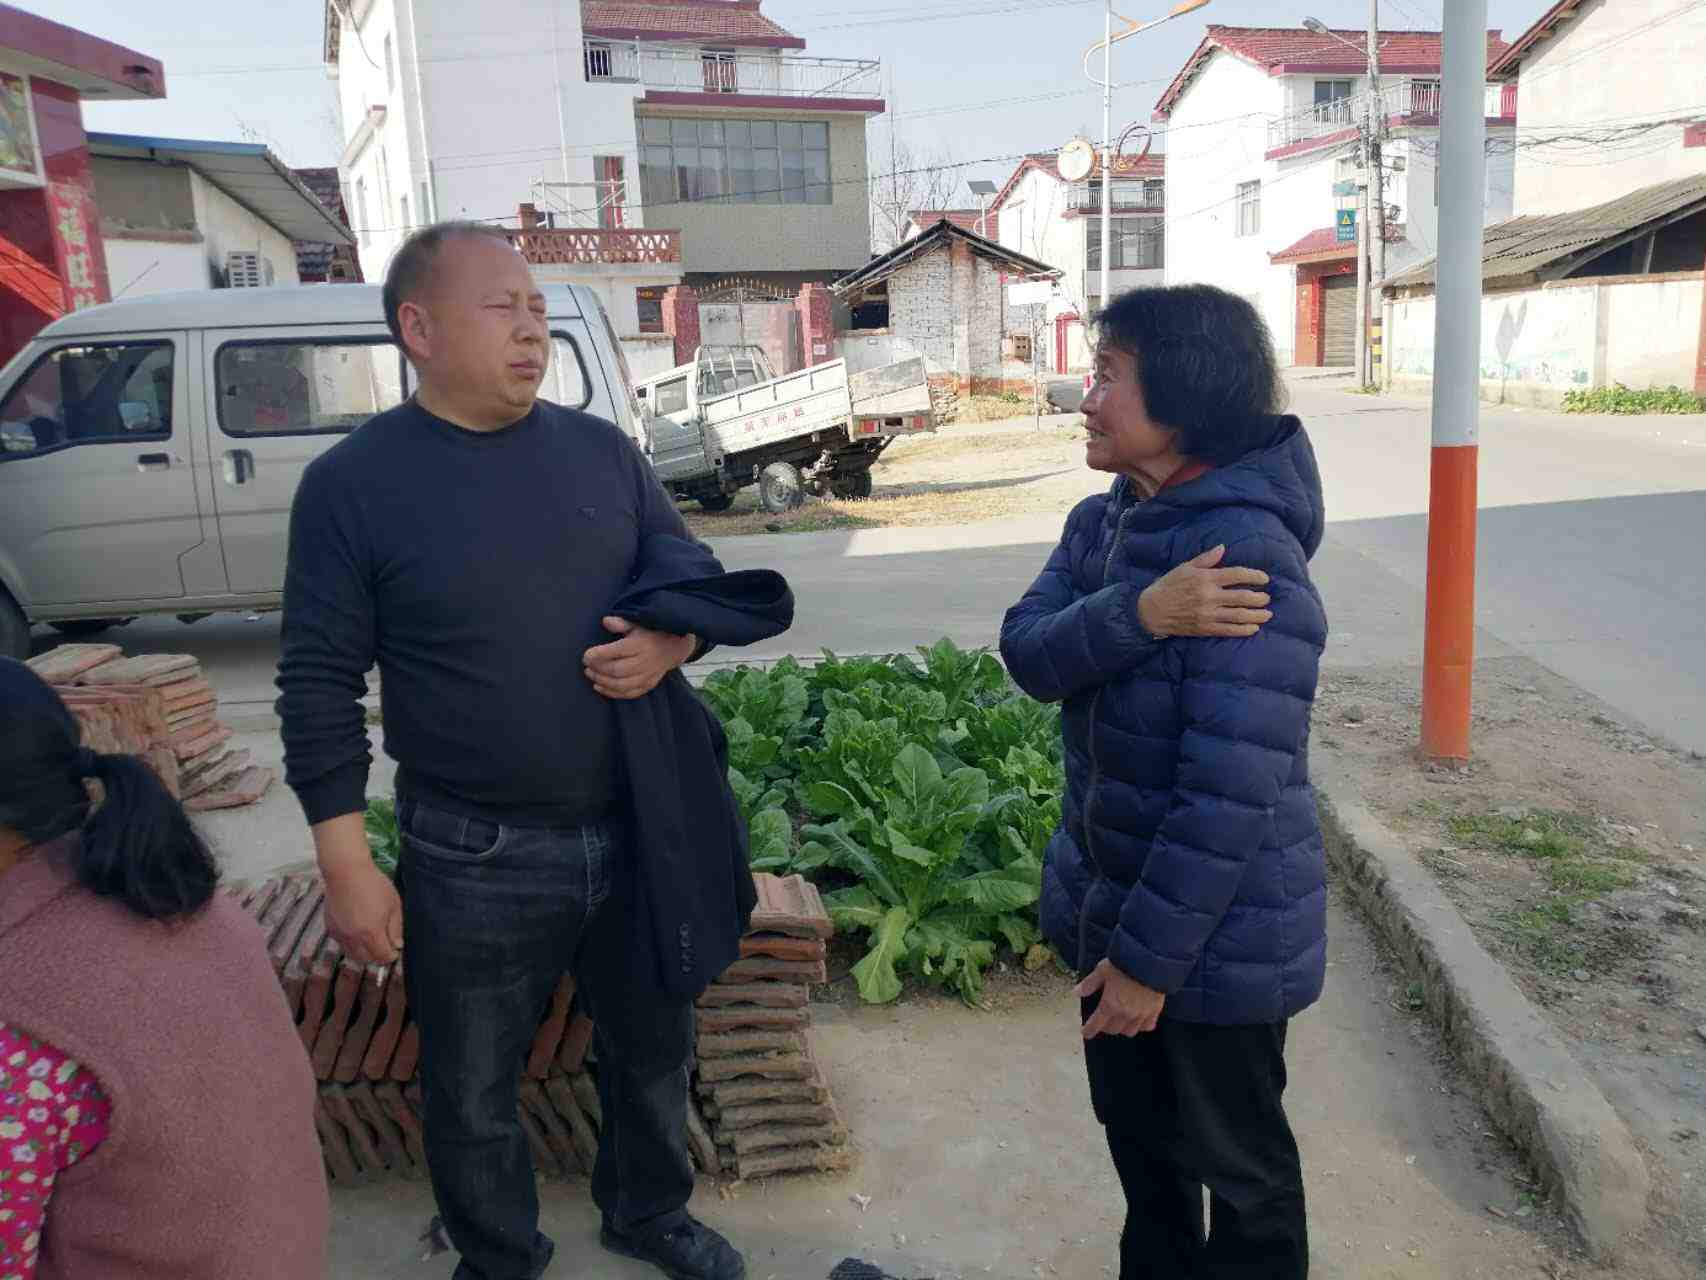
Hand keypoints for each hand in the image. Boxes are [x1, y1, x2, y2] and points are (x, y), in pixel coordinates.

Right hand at [321, 847, 402, 965]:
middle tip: (385, 946)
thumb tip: (397, 945)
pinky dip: (352, 944)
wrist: (346, 871)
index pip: (382, 957)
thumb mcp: (393, 904)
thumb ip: (396, 928)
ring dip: (364, 953)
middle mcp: (353, 938)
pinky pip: (343, 944)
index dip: (391, 956)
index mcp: (371, 932)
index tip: (395, 950)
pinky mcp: (331, 929)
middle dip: (378, 956)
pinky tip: (358, 931)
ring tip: (372, 940)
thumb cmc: (374, 884)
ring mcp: (340, 934)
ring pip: (352, 955)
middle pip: (366, 960)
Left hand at [583, 616, 696, 699]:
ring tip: (590, 675)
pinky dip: (613, 693)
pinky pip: (630, 693)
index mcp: (641, 644)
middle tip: (586, 666)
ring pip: (622, 684)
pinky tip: (600, 687)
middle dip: (599, 669)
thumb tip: (605, 621)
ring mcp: (648, 675)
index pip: (617, 651)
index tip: (586, 655)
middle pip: (618, 670)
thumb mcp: (637, 623)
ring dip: (603, 682)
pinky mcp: (648, 684)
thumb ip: (621, 623)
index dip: (599, 654)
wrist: (674, 647)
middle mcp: (645, 661)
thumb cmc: (650, 633)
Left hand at [1076, 959, 1164, 1038]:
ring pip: (1130, 1031)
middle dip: (1105, 1027)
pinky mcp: (1155, 1011)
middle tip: (1103, 1020)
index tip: (1085, 1032)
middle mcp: (1125, 1014)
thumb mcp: (1102, 970)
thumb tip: (1076, 993)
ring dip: (1122, 1028)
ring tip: (1120, 1020)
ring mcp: (1141, 1014)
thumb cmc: (1124, 964)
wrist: (1151, 961)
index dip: (1089, 1030)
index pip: (1096, 1025)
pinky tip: (1138, 1020)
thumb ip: (1089, 984)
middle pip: (1113, 1029)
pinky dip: (1141, 1025)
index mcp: (1109, 1005)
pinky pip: (1147, 1026)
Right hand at [1137, 545, 1271, 638]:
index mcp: (1206, 578)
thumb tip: (1222, 548)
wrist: (1151, 611)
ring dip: (1257, 615)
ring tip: (1267, 614)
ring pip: (1239, 615)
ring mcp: (1208, 614)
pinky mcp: (1205, 628)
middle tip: (1267, 598)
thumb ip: (1206, 559)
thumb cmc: (1168, 586)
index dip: (1254, 576)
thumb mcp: (1184, 567)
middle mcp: (1209, 596)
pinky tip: (1254, 628)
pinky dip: (1244, 630)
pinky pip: (1229, 630)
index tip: (1264, 579)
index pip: (1237, 574)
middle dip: (1259, 598)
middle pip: (1243, 597)